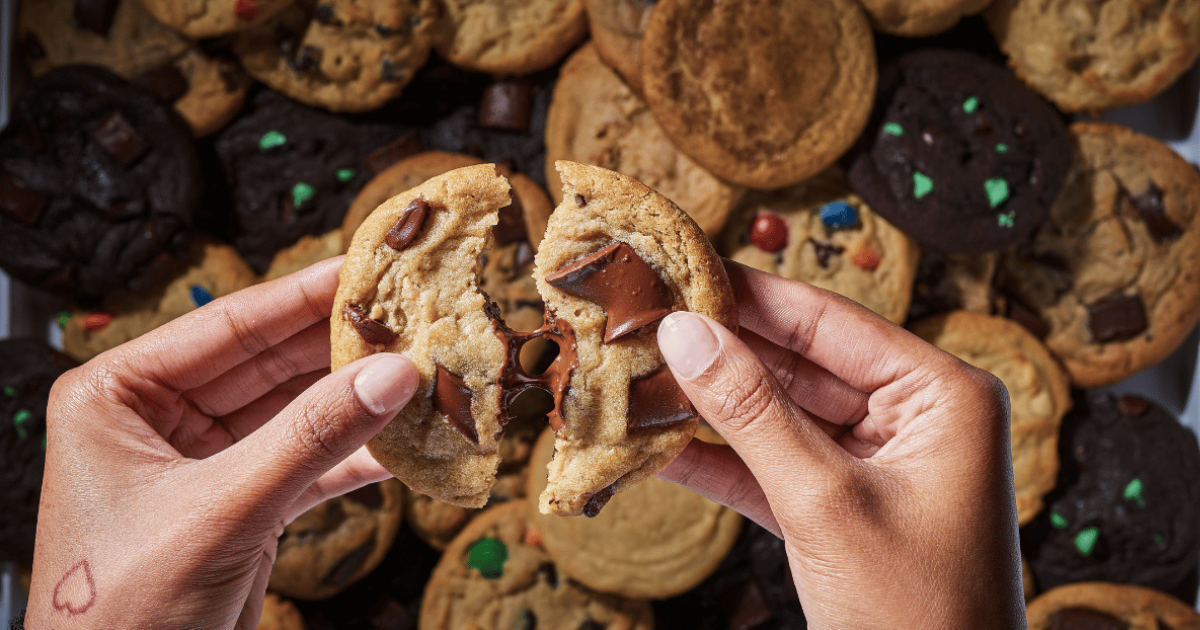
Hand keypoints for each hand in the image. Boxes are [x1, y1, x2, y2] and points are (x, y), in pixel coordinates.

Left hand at [26, 258, 417, 629]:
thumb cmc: (123, 612)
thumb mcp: (220, 510)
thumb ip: (310, 438)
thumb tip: (392, 375)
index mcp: (119, 395)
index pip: (229, 327)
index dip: (304, 297)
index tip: (369, 269)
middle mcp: (160, 418)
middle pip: (271, 364)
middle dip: (343, 349)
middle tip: (413, 320)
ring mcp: (205, 462)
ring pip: (297, 414)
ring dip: (359, 403)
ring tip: (426, 375)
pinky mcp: (241, 505)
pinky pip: (308, 465)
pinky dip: (356, 458)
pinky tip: (405, 442)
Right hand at [656, 261, 1024, 629]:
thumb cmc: (916, 614)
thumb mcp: (826, 502)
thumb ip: (751, 413)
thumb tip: (684, 334)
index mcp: (941, 395)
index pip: (828, 322)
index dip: (748, 294)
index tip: (680, 266)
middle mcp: (910, 418)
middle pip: (795, 364)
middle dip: (716, 351)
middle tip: (640, 320)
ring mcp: (872, 465)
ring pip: (774, 417)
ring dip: (705, 407)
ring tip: (632, 376)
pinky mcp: (837, 509)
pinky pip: (768, 468)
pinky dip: (715, 462)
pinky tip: (654, 445)